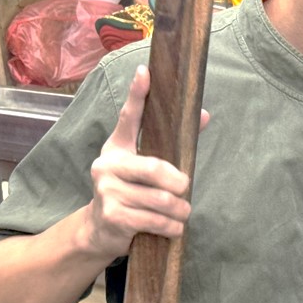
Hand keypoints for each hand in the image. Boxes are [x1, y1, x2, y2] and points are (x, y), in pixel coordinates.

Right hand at [83, 66, 208, 261]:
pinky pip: (155, 220)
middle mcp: (107, 164)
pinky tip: (173, 228)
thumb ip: (171, 145)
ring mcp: (107, 190)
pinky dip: (172, 226)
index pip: (128, 118)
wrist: (100, 230)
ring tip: (182, 213)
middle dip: (179, 183)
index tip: (145, 71)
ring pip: (160, 199)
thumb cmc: (131, 193)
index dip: (137, 95)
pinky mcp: (113, 215)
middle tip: (185, 190)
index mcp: (117, 147)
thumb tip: (203, 114)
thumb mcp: (145, 168)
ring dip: (180, 210)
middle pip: (156, 168)